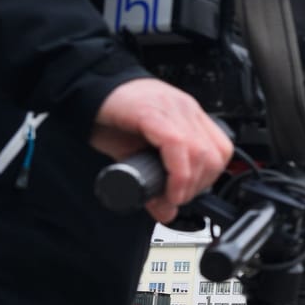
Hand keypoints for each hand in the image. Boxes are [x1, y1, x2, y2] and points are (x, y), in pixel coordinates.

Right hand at [91, 78, 232, 222]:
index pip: (221, 150)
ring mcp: (171, 108)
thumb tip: (167, 212)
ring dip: (188, 184)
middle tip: (175, 198)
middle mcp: (185, 110)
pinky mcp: (152, 111)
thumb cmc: (110, 117)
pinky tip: (167, 188)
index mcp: (188, 117)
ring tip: (169, 195)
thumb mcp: (137, 154)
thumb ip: (155, 180)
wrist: (83, 91)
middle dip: (199, 186)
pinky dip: (177, 174)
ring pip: (201, 152)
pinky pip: (177, 145)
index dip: (209, 178)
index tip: (187, 194)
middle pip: (215, 155)